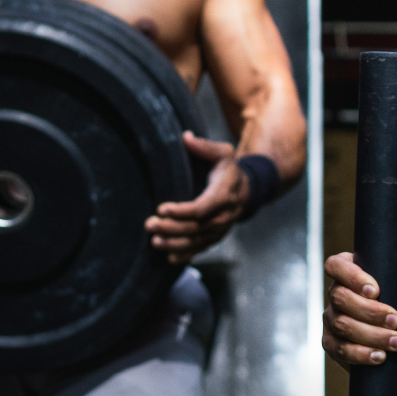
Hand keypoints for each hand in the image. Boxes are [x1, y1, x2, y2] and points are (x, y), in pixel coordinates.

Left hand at [146, 132, 251, 264]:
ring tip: (154, 241)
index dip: (182, 211)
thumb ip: (205, 147)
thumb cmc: (229, 171)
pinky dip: (185, 255)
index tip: (161, 209)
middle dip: (171, 228)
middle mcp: (223, 216)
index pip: (202, 208)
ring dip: (174, 244)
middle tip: (149, 224)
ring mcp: (220, 229)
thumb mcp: (223, 154)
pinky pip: (201, 249)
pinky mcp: (216, 238)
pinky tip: (169, 257)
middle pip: (195, 227)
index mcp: (224, 195)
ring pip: (197, 241)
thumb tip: (185, 137)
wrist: (247, 191)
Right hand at [322, 247, 396, 372]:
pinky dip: (361, 354)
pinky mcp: (334, 346)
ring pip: (342, 325)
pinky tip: (380, 356)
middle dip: (370, 311)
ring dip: (372, 334)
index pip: (336, 264)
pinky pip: (339, 349)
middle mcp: (338, 294)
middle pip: (339, 297)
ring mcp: (333, 321)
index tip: (376, 291)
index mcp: (354, 272)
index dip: (351, 276)